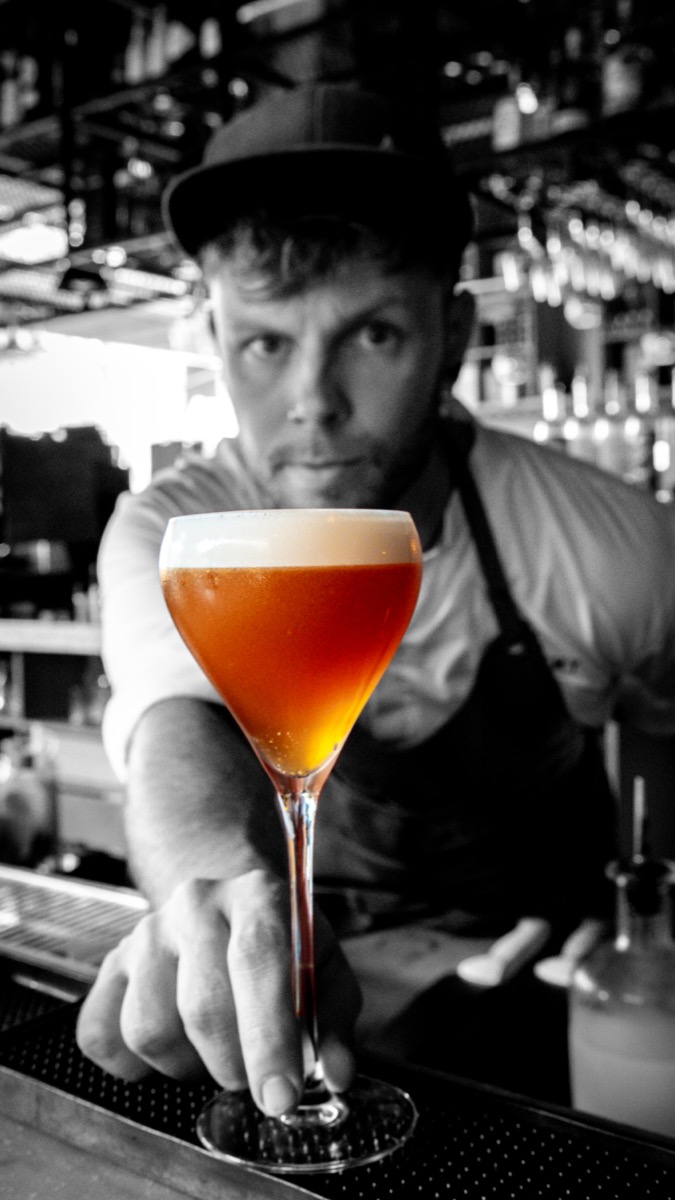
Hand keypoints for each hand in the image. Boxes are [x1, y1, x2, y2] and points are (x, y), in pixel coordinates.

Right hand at [75, 867, 359, 1115]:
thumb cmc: (281, 945)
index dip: (268, 1036)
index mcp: (258, 895)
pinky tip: (173, 1047)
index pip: (258, 961)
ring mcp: (146, 933)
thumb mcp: (323, 967)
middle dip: (233, 1066)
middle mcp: (196, 904)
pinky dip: (135, 1065)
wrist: (227, 907)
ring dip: (187, 1065)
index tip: (279, 1096)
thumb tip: (334, 1075)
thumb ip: (333, 1019)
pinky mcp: (111, 965)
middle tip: (252, 1077)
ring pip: (149, 1029)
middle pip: (202, 1006)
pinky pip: (102, 1036)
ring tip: (213, 1052)